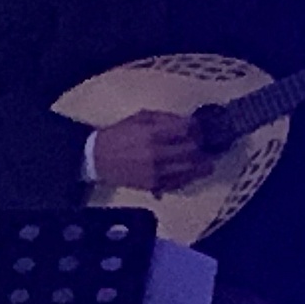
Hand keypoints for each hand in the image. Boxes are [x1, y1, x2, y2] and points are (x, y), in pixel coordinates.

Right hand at [93, 110, 212, 194]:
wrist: (98, 158)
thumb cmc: (119, 135)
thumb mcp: (140, 117)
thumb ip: (164, 118)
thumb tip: (187, 121)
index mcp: (152, 133)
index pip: (186, 129)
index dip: (196, 128)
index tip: (198, 128)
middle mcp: (156, 153)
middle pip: (192, 150)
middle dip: (201, 146)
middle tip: (204, 144)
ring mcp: (156, 171)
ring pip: (190, 170)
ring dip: (201, 165)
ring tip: (206, 161)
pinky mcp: (153, 185)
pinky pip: (179, 182)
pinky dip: (189, 177)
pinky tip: (191, 172)